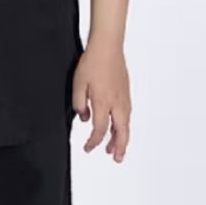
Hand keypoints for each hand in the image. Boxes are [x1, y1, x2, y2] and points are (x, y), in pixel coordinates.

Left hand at [71, 41, 131, 161]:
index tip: (88, 148)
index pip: (99, 130)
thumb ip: (79, 103)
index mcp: (103, 102)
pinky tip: (120, 125)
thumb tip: (84, 118)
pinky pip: (127, 114)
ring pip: (126, 124)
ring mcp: (123, 97)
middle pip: (121, 132)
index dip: (93, 142)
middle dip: (118, 148)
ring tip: (116, 147)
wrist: (108, 46)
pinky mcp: (126, 91)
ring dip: (122, 137)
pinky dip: (124, 125)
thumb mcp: (78, 83)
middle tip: (115, 158)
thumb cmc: (92, 61)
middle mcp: (116, 103)